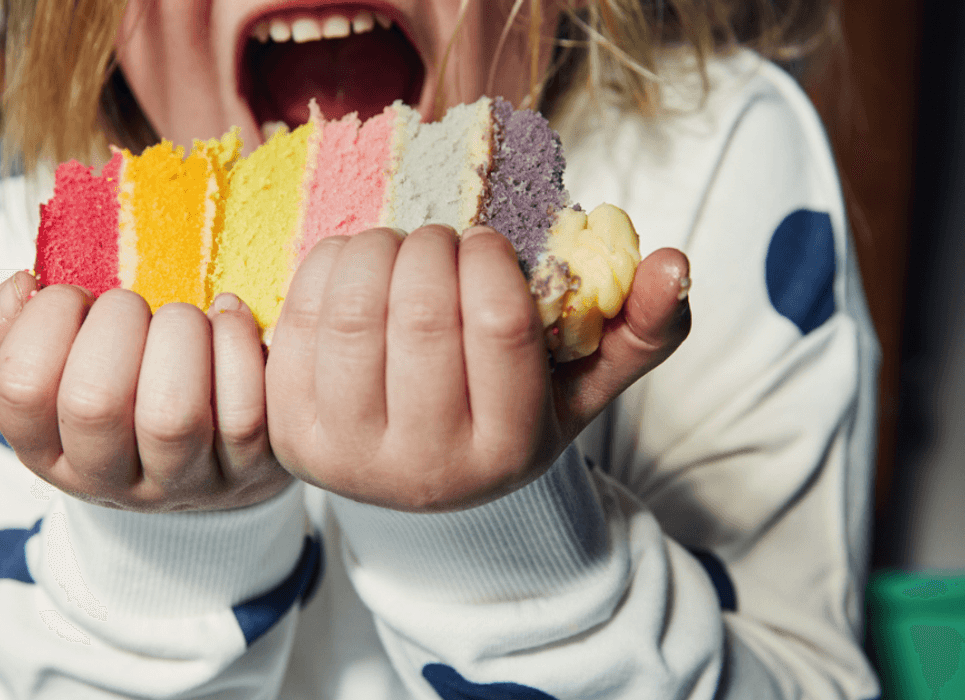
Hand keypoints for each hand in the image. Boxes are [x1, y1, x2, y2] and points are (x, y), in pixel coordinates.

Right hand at [0, 273, 290, 511]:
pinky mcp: (249, 470)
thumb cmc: (121, 386)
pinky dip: (237, 346)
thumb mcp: (52, 363)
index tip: (74, 296)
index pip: (21, 389)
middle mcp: (110, 477)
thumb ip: (3, 326)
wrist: (210, 453)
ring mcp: (183, 480)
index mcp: (47, 447)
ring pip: (171, 416)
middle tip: (133, 305)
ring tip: (183, 316)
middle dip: (117, 324)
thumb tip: (20, 288)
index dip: (45, 322)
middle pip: (95, 403)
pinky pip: (244, 413)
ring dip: (179, 335)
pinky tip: (228, 319)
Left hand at [265, 225, 688, 511]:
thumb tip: (675, 264)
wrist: (417, 473)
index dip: (489, 257)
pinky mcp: (289, 433)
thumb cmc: (505, 411)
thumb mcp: (580, 383)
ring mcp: (347, 457)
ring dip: (377, 249)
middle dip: (431, 247)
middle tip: (439, 240)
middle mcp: (425, 471)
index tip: (485, 243)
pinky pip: (298, 319)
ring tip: (398, 249)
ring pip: (352, 310)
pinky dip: (325, 266)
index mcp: (506, 452)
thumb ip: (641, 329)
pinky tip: (354, 266)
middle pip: (420, 313)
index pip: (499, 322)